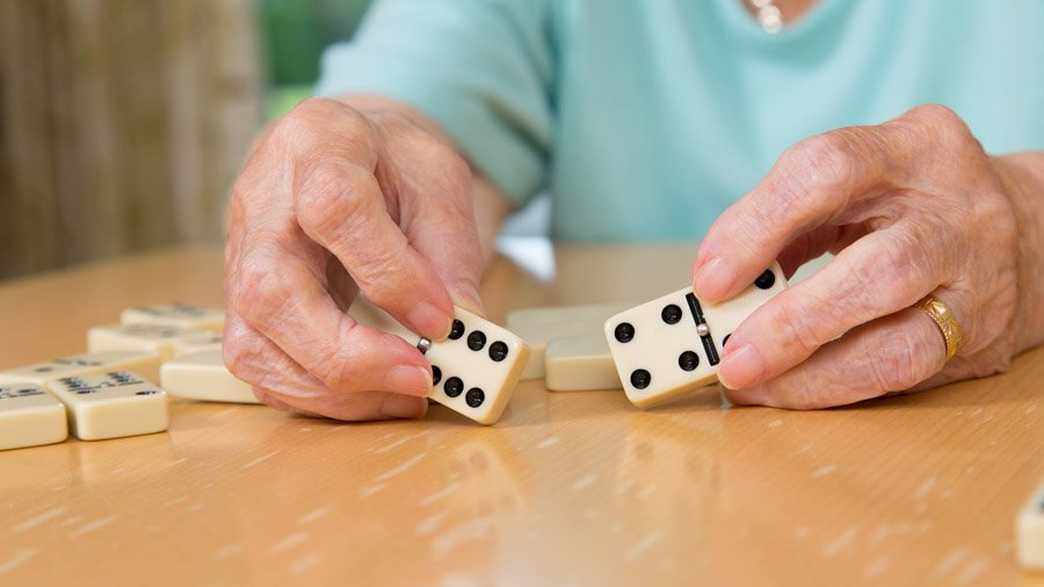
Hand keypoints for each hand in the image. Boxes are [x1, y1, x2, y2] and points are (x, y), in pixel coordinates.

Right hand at [224, 97, 484, 419]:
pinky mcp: (240, 306)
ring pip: (254, 345)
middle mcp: (261, 204)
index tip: (441, 320)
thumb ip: (450, 250)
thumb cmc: (391, 163)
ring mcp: (240, 260)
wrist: (341, 153)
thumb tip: (462, 327)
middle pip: (273, 292)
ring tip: (404, 393)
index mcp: (318, 146)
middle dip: (349, 355)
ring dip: (334, 389)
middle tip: (419, 377)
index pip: (336, 210)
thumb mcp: (438, 180)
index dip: (390, 274)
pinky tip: (372, 392)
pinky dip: (318, 397)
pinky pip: (261, 370)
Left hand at [693, 104, 1042, 407]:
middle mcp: (958, 205)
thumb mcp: (853, 187)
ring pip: (900, 336)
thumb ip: (790, 225)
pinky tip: (794, 389)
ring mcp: (980, 273)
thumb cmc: (904, 205)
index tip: (708, 279)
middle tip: (727, 354)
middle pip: (876, 267)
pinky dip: (838, 385)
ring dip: (811, 370)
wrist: (1020, 228)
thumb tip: (718, 291)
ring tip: (751, 384)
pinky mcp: (984, 330)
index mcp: (913, 145)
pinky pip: (907, 371)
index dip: (758, 225)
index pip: (827, 169)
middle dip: (790, 321)